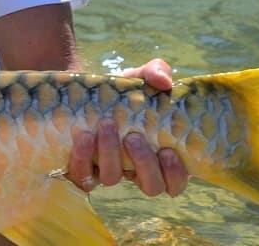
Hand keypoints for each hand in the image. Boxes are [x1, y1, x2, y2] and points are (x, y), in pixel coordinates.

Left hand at [65, 58, 188, 196]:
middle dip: (144, 164)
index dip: (175, 174)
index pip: (175, 183)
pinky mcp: (83, 170)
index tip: (167, 151)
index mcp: (160, 155)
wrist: (83, 91)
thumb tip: (164, 81)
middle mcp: (136, 170)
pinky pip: (83, 177)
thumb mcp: (140, 77)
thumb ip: (156, 72)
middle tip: (133, 137)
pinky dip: (83, 158)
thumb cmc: (122, 91)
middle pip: (150, 186)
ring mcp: (109, 171)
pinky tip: (83, 136)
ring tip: (107, 124)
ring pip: (113, 179)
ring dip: (110, 154)